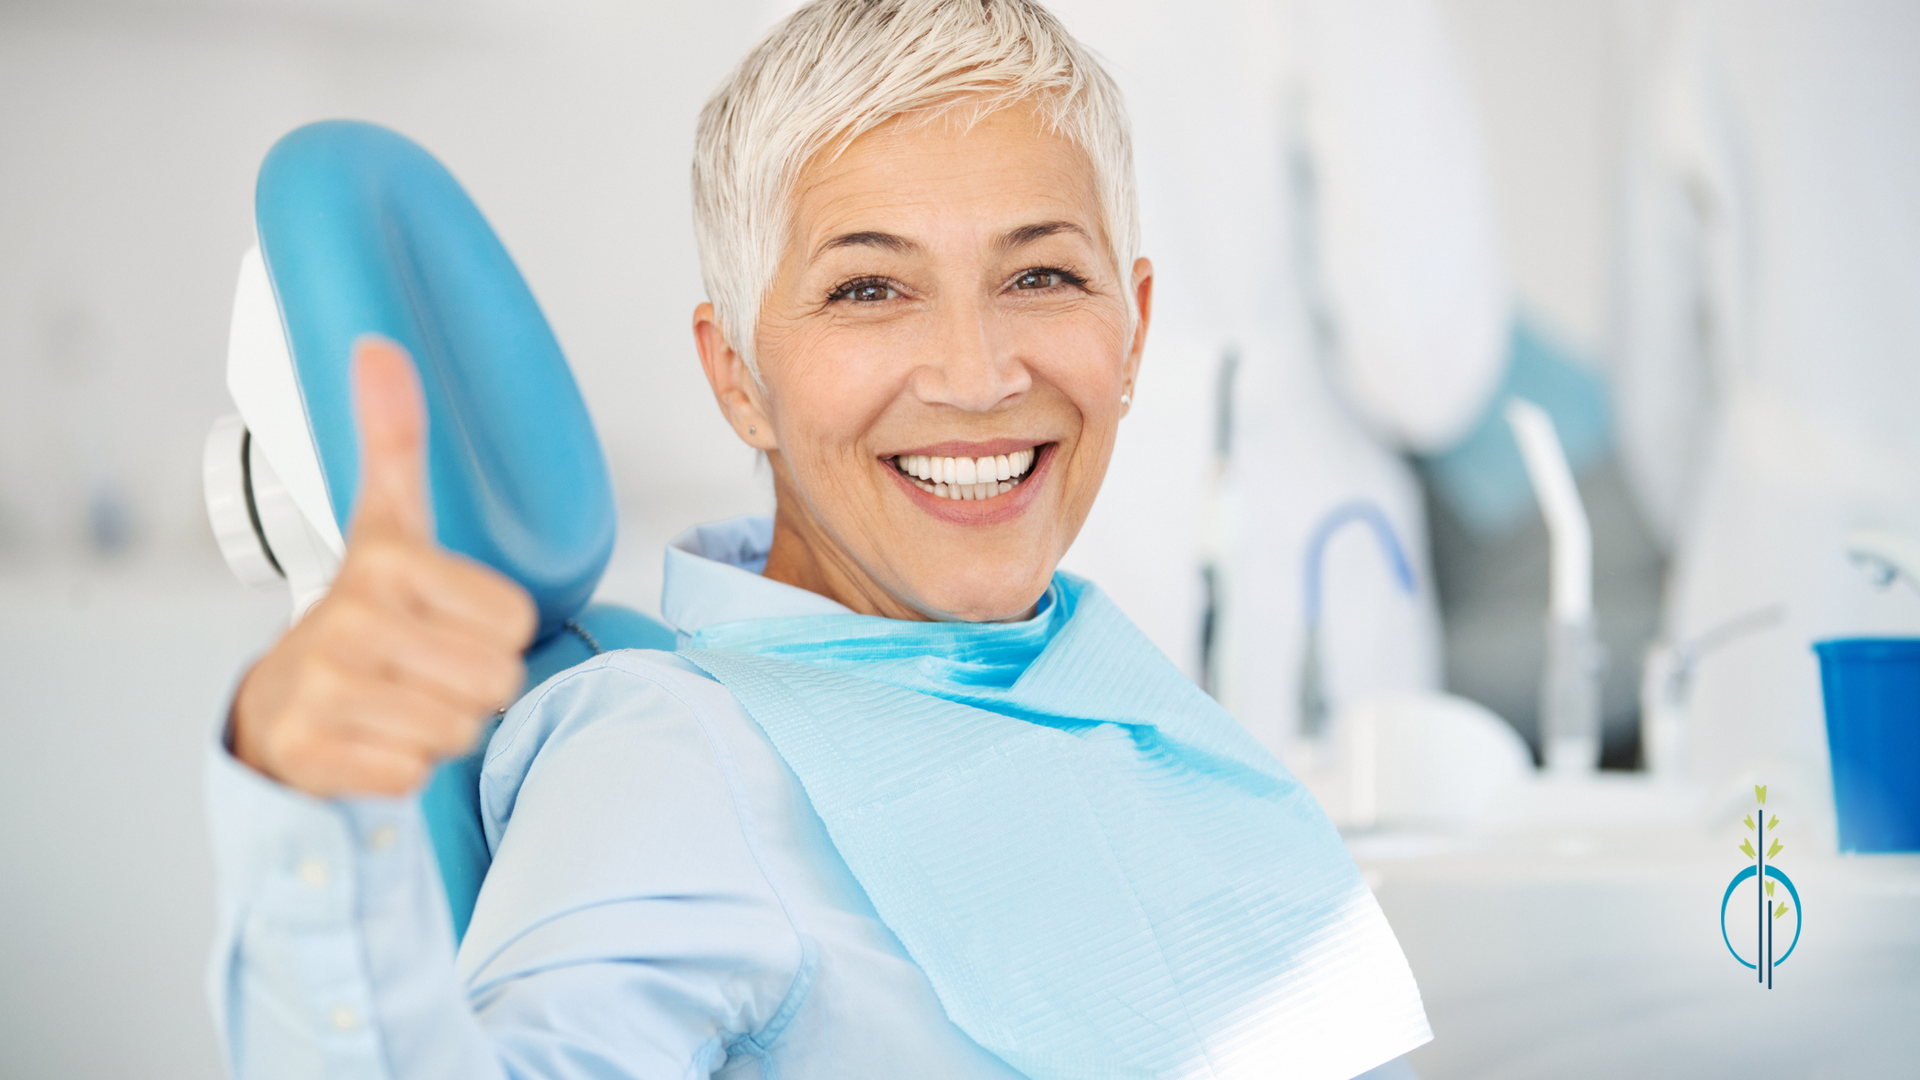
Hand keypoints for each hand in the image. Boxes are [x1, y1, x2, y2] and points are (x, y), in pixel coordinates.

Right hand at [230, 337, 536, 796]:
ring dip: (442, 724)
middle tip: (427, 667)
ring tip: (400, 699)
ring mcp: (325, 691)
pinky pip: (413, 772)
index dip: (493, 629)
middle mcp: (347, 624)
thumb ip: (393, 438)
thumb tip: (378, 345)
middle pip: (494, 680)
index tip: (446, 618)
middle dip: (473, 683)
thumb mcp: (385, 520)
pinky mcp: (311, 752)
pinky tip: (372, 737)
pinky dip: (404, 765)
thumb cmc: (361, 611)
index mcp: (385, 564)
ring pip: (458, 728)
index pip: (513, 620)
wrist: (280, 703)